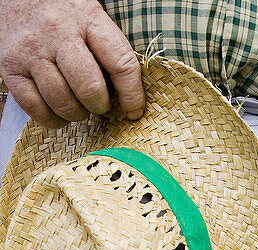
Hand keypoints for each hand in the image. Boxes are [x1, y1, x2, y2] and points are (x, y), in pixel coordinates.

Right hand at [0, 0, 143, 128]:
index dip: (132, 95)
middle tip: (97, 104)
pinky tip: (57, 111)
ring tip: (77, 106)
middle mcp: (57, 32)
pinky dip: (51, 119)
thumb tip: (126, 95)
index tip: (134, 111)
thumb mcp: (88, 16)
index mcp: (87, 17)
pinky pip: (35, 108)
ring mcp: (31, 50)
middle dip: (99, 105)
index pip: (121, 63)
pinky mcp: (10, 67)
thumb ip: (106, 48)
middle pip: (89, 88)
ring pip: (62, 101)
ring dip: (76, 114)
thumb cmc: (59, 13)